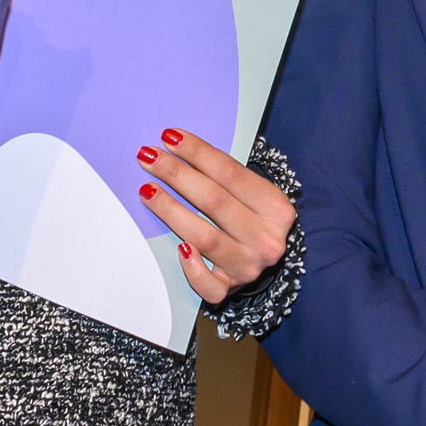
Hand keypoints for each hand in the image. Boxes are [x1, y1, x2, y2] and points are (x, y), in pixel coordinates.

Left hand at [134, 129, 293, 305]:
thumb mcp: (253, 194)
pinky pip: (207, 284)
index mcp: (277, 208)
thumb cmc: (251, 218)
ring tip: (148, 189)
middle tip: (150, 157)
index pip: (231, 173)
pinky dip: (192, 267)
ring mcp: (249, 266)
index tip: (170, 137)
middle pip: (214, 201)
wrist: (262, 256)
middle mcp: (266, 238)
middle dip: (177, 174)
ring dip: (171, 210)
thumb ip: (225, 177)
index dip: (198, 152)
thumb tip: (178, 148)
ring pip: (204, 237)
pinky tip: (178, 248)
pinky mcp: (230, 288)